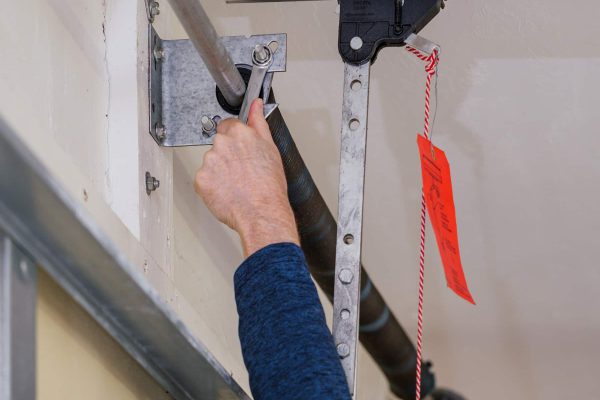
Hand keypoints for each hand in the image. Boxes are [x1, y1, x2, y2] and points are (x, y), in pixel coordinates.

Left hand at [194, 99, 299, 257]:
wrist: (262, 213)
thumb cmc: (269, 186)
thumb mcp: (270, 148)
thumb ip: (259, 122)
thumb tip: (256, 104)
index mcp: (239, 133)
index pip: (228, 126)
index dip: (236, 140)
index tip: (241, 151)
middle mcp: (221, 144)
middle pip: (219, 144)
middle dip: (227, 155)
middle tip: (242, 171)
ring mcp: (209, 162)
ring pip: (211, 162)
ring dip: (219, 171)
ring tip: (237, 184)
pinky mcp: (201, 180)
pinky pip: (204, 180)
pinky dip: (213, 186)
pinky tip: (227, 192)